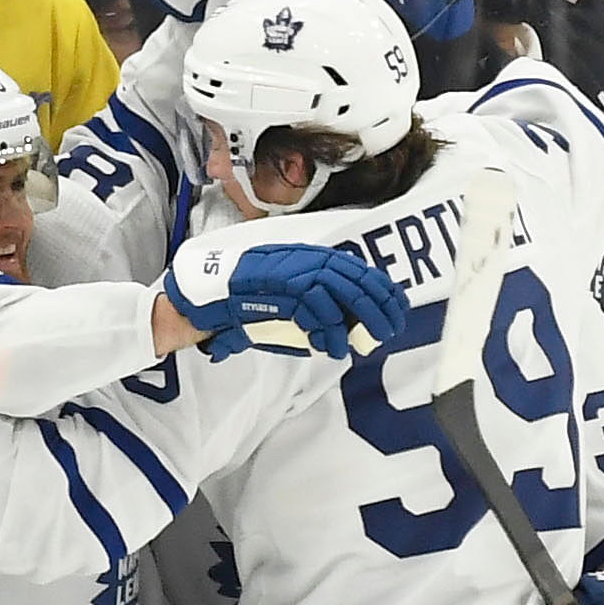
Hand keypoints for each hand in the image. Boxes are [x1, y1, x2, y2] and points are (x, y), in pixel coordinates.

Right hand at [158, 230, 409, 358]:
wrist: (205, 295)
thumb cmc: (245, 300)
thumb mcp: (286, 298)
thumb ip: (314, 304)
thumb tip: (346, 324)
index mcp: (307, 257)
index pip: (355, 267)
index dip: (380, 287)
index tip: (398, 308)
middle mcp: (302, 257)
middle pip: (353, 276)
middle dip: (377, 304)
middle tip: (389, 330)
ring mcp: (290, 268)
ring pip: (338, 288)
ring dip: (355, 318)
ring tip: (361, 344)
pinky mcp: (278, 284)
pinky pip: (314, 305)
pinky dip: (327, 329)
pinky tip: (331, 347)